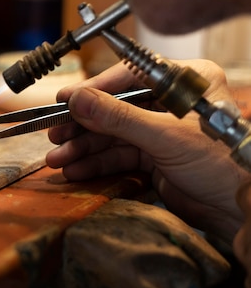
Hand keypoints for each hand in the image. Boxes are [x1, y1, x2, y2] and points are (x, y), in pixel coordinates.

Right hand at [46, 59, 250, 243]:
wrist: (240, 210)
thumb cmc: (224, 164)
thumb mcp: (167, 136)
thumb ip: (119, 118)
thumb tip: (78, 100)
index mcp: (183, 82)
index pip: (128, 77)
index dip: (93, 90)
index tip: (64, 100)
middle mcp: (169, 102)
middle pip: (114, 108)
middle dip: (82, 125)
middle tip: (55, 134)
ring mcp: (159, 129)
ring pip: (111, 135)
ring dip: (83, 148)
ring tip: (58, 159)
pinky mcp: (154, 155)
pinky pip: (117, 155)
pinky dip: (96, 163)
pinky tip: (75, 170)